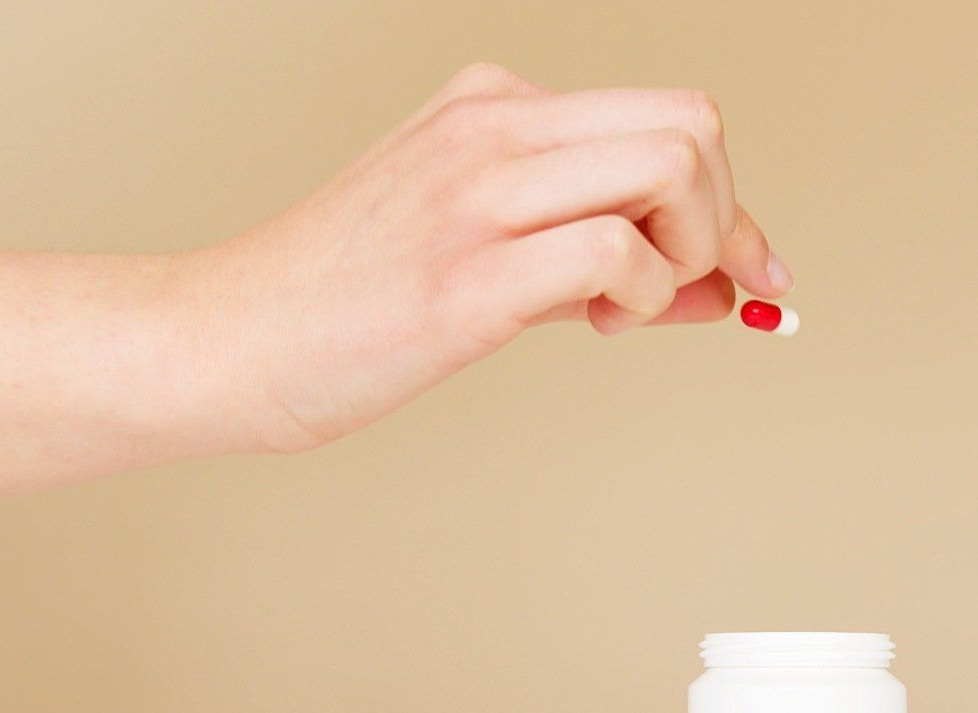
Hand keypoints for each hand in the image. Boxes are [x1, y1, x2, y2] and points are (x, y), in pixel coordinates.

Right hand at [192, 63, 790, 451]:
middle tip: (686, 286)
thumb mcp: (488, 249)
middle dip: (724, 218)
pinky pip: (616, 252)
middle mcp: (491, 128)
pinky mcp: (466, 274)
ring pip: (670, 168)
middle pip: (692, 125)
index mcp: (492, 106)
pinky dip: (644, 297)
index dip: (730, 201)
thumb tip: (725, 283)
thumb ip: (606, 255)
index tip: (748, 267)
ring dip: (686, 252)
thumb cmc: (348, 303)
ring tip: (625, 305)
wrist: (229, 341)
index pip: (670, 117)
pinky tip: (593, 326)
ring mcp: (477, 193)